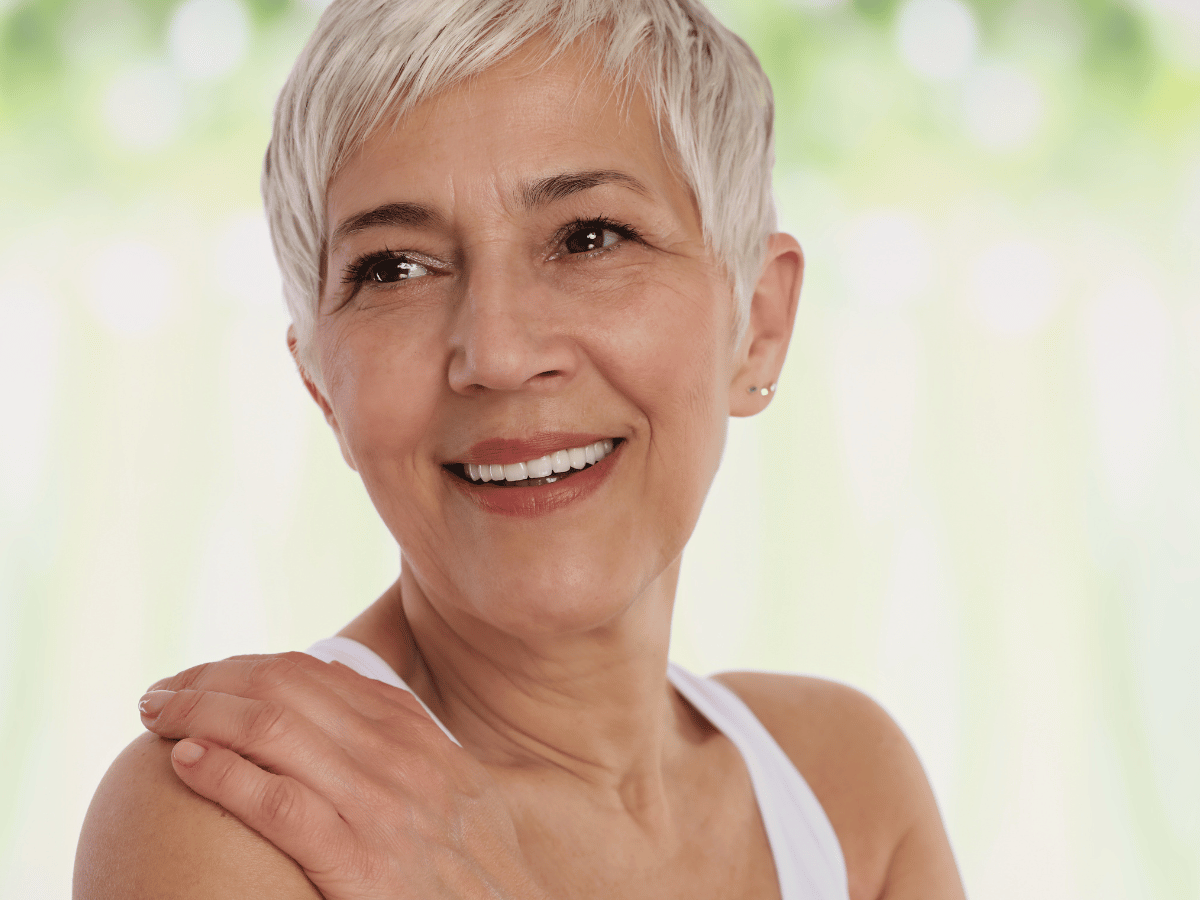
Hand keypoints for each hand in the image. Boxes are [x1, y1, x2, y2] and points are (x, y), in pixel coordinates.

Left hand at [138, 652, 548, 899]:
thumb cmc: (473, 862)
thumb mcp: (456, 783)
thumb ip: (406, 737)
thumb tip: (346, 694)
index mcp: (412, 733)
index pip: (313, 674)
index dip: (246, 667)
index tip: (204, 676)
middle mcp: (395, 757)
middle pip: (284, 690)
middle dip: (211, 682)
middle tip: (160, 694)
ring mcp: (377, 807)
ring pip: (274, 731)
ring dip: (201, 714)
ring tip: (156, 717)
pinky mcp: (358, 863)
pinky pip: (279, 805)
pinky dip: (225, 776)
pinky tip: (186, 763)